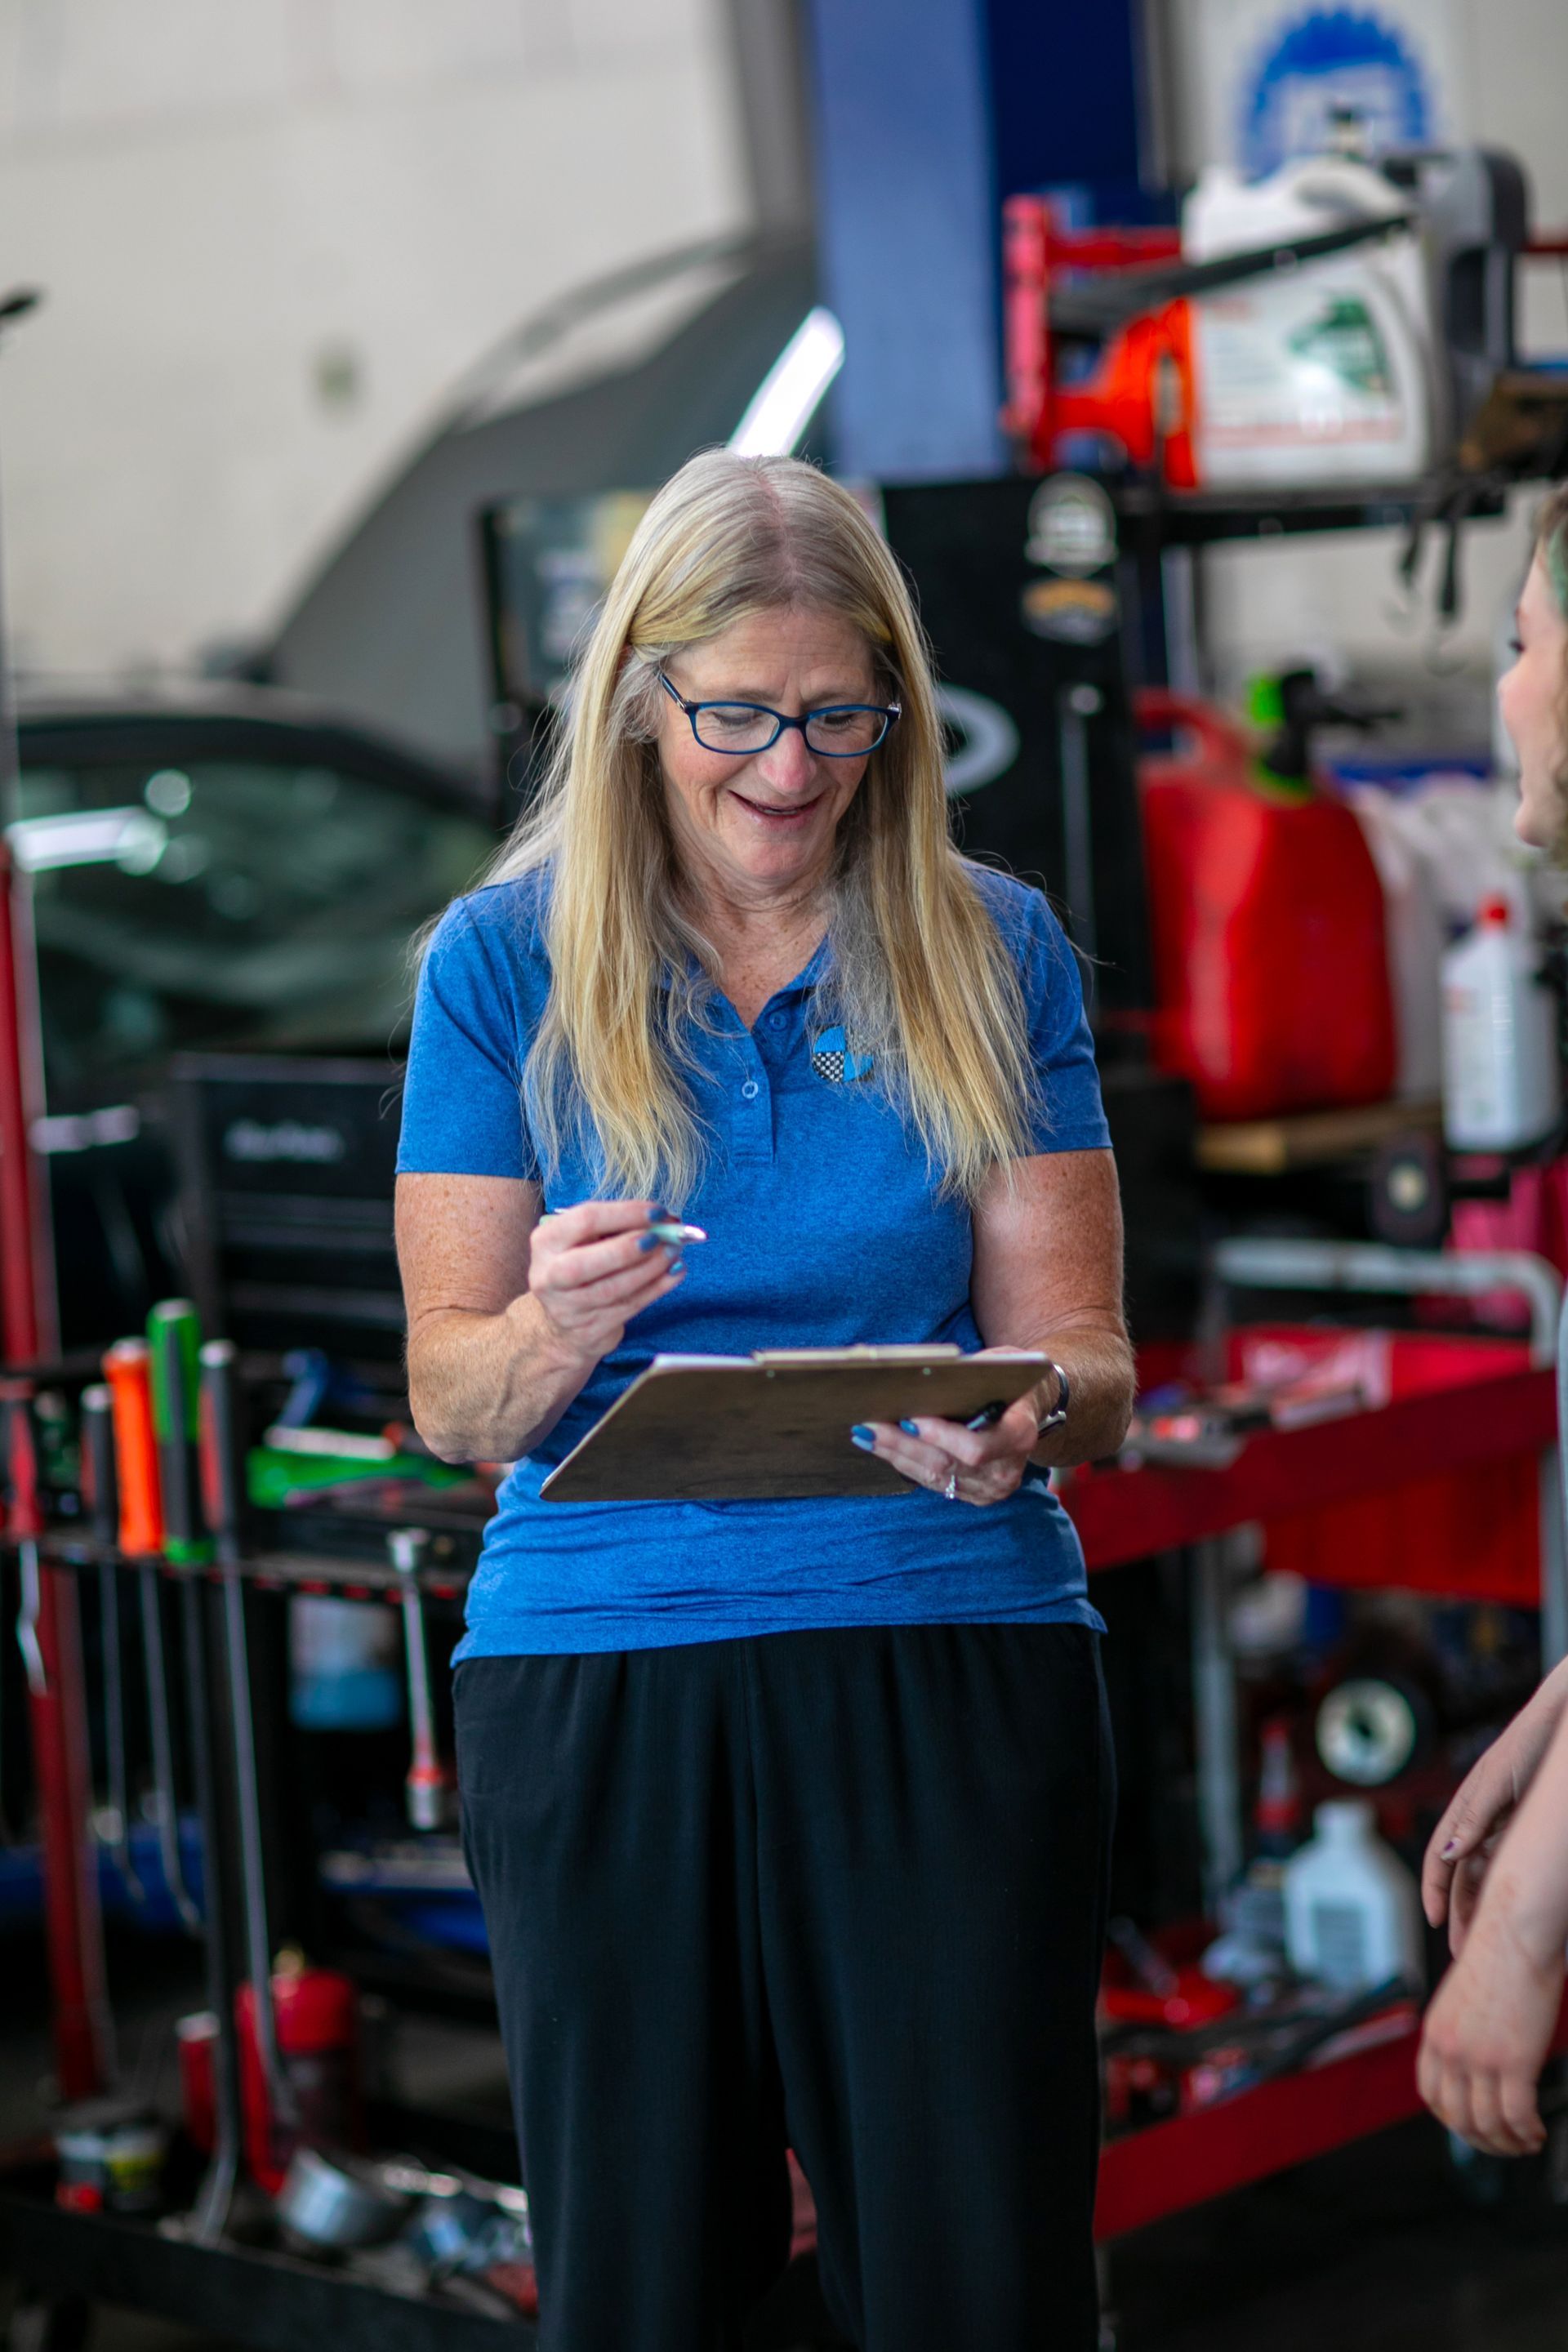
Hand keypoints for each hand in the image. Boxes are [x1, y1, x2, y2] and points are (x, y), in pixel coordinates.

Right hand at [527, 1199, 686, 1367]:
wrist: (561, 1325)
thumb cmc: (581, 1268)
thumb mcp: (586, 1242)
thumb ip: (619, 1228)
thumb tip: (667, 1220)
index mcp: (546, 1241)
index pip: (585, 1221)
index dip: (625, 1214)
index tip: (657, 1212)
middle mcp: (549, 1276)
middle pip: (588, 1261)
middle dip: (630, 1246)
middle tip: (662, 1237)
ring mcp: (567, 1308)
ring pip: (613, 1288)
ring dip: (650, 1268)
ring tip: (674, 1252)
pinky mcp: (589, 1331)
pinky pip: (629, 1306)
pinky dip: (657, 1288)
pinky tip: (675, 1273)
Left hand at [855, 1362, 1055, 1506]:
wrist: (1030, 1405)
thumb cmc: (1010, 1378)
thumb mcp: (999, 1366)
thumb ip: (968, 1375)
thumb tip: (917, 1373)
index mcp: (1020, 1436)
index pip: (977, 1448)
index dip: (941, 1437)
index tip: (909, 1418)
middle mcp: (1007, 1470)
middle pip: (946, 1464)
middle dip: (903, 1443)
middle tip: (869, 1424)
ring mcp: (990, 1489)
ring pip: (933, 1476)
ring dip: (895, 1453)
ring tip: (865, 1433)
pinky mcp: (973, 1495)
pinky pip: (933, 1482)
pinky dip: (904, 1462)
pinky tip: (880, 1445)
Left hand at [1417, 1897, 1562, 2155]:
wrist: (1516, 1932)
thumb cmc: (1499, 1957)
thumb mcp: (1464, 1999)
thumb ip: (1463, 2032)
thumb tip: (1476, 2063)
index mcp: (1435, 2033)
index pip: (1431, 2096)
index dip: (1452, 2120)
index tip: (1473, 2128)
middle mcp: (1450, 2049)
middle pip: (1457, 2119)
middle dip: (1482, 2142)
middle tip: (1506, 2145)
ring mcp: (1479, 2057)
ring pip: (1487, 2124)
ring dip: (1508, 2143)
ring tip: (1526, 2141)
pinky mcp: (1513, 2061)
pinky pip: (1517, 2116)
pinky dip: (1528, 2132)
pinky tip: (1538, 2131)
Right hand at [1424, 1676, 1567, 1950]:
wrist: (1564, 1720)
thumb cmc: (1530, 1741)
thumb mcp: (1497, 1780)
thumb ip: (1473, 1816)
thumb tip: (1447, 1853)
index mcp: (1467, 1807)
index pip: (1440, 1857)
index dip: (1435, 1890)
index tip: (1436, 1921)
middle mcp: (1483, 1820)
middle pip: (1464, 1875)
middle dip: (1460, 1911)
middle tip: (1461, 1950)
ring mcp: (1507, 1826)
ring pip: (1489, 1876)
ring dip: (1483, 1907)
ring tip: (1487, 1941)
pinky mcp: (1529, 1828)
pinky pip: (1514, 1866)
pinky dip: (1510, 1891)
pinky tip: (1517, 1912)